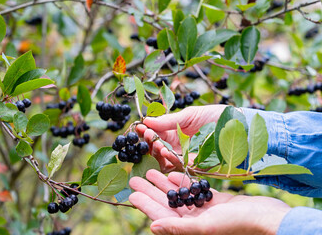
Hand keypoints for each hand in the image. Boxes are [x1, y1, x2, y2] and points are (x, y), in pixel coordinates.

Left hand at [129, 169, 290, 234]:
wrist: (269, 218)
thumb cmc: (239, 224)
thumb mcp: (205, 225)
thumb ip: (178, 227)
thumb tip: (152, 226)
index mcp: (190, 229)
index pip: (161, 215)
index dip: (145, 204)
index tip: (132, 192)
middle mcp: (195, 221)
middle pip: (166, 203)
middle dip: (150, 191)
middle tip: (135, 178)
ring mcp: (205, 211)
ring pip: (179, 196)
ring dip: (164, 184)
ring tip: (150, 171)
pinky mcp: (216, 202)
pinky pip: (195, 191)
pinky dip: (184, 182)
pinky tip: (173, 172)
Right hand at [136, 105, 227, 171]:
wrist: (238, 125)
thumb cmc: (215, 116)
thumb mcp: (189, 115)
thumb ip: (168, 121)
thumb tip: (146, 120)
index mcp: (175, 133)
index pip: (156, 135)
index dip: (146, 131)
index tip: (138, 126)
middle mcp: (178, 147)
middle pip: (157, 149)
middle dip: (149, 141)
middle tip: (145, 133)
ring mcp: (185, 157)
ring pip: (164, 159)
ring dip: (156, 151)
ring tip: (154, 142)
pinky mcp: (194, 167)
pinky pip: (177, 166)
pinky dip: (169, 159)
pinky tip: (163, 151)